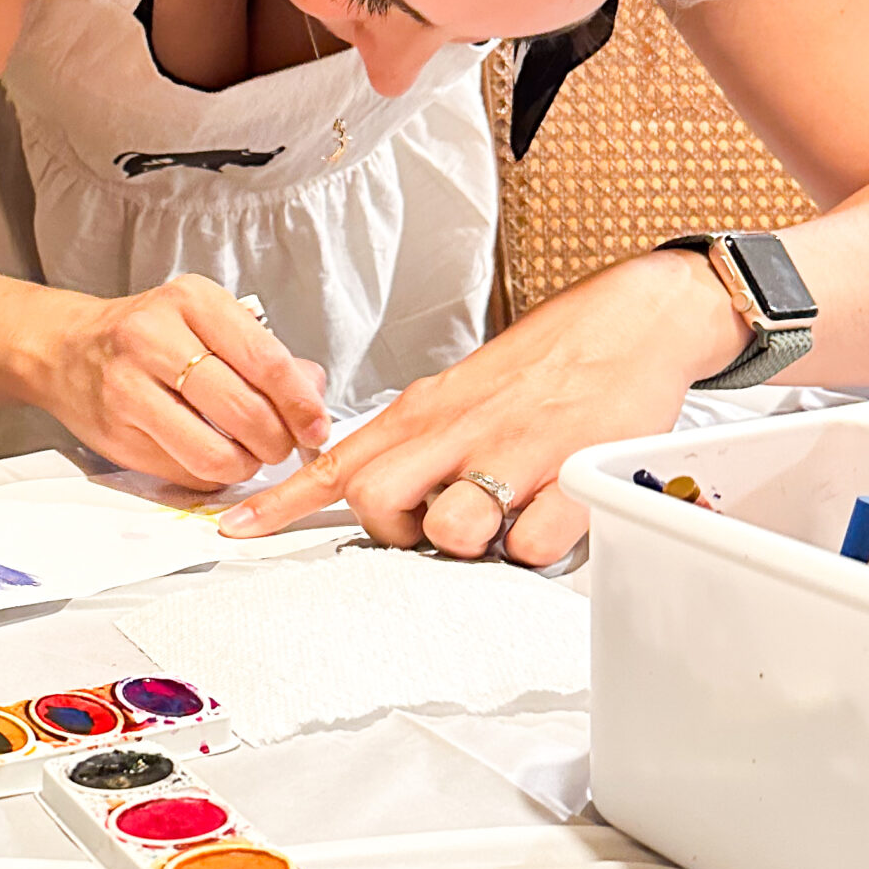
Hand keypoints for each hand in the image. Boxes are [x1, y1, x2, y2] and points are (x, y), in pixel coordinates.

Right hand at [22, 274, 330, 485]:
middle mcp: (154, 338)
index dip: (299, 402)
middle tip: (283, 445)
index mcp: (189, 301)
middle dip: (276, 440)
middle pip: (243, 410)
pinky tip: (210, 456)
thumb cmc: (143, 333)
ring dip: (245, 465)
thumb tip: (313, 391)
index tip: (317, 425)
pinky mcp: (117, 435)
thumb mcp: (203, 320)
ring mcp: (129, 389)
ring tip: (247, 454)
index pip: (264, 359)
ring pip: (214, 452)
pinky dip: (211, 475)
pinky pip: (184, 472)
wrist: (64, 348)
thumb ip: (261, 353)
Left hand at [219, 251, 749, 561]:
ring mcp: (517, 453)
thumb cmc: (544, 365)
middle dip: (396, 531)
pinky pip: (533, 545)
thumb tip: (364, 487)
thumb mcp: (457, 391)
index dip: (280, 502)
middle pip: (378, 500)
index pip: (336, 459)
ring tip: (501, 523)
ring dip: (470, 544)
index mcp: (425, 410)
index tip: (235, 528)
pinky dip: (536, 549)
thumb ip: (411, 441)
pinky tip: (551, 520)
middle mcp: (460, 430)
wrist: (632, 319)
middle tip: (434, 526)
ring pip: (453, 530)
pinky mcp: (575, 475)